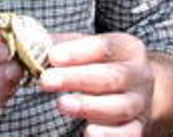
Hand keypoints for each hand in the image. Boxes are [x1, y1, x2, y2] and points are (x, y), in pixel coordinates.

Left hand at [39, 33, 154, 136]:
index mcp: (127, 48)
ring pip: (120, 106)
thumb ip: (60, 45)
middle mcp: (139, 74)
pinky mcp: (138, 126)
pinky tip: (88, 132)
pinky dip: (110, 135)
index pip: (105, 47)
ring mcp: (140, 103)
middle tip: (46, 81)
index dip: (77, 52)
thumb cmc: (100, 64)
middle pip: (111, 77)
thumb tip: (32, 45)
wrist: (133, 88)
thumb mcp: (85, 47)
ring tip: (61, 104)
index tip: (52, 57)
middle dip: (76, 79)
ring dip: (89, 106)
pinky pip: (129, 133)